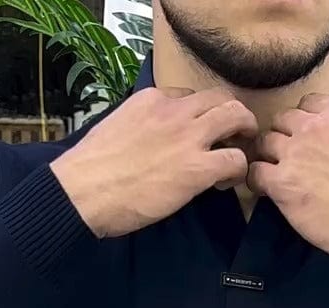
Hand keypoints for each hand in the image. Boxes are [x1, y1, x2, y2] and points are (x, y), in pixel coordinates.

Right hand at [51, 88, 257, 237]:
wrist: (84, 190)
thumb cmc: (91, 169)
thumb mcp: (116, 128)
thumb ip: (139, 127)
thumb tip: (147, 141)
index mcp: (151, 100)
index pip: (188, 97)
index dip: (199, 115)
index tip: (198, 134)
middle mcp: (174, 111)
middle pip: (219, 97)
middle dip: (233, 114)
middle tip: (235, 135)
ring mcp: (188, 138)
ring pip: (235, 117)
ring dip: (244, 132)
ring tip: (241, 152)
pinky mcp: (198, 168)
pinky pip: (235, 159)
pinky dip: (238, 169)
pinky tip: (226, 182)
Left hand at [248, 95, 328, 264]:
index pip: (307, 103)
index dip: (302, 122)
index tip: (306, 138)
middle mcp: (312, 127)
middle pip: (281, 121)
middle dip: (283, 138)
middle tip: (289, 159)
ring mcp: (293, 153)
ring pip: (264, 142)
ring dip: (268, 157)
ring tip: (275, 175)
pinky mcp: (281, 182)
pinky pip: (255, 172)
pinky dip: (256, 181)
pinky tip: (265, 192)